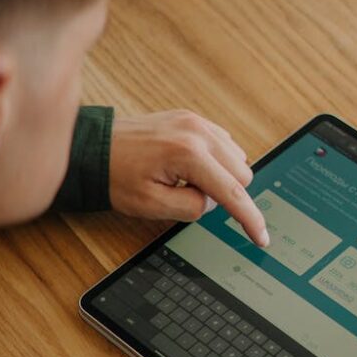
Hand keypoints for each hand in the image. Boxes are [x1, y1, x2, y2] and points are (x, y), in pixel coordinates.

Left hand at [109, 110, 268, 246]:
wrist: (95, 150)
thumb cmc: (117, 177)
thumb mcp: (153, 205)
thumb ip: (193, 208)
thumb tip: (213, 201)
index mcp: (188, 154)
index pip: (233, 192)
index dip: (250, 219)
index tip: (261, 238)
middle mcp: (197, 132)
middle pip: (242, 173)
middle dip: (226, 193)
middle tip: (190, 196)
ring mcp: (196, 121)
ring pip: (237, 157)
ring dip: (222, 176)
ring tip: (186, 180)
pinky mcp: (191, 118)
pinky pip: (224, 143)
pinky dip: (216, 160)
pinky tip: (191, 168)